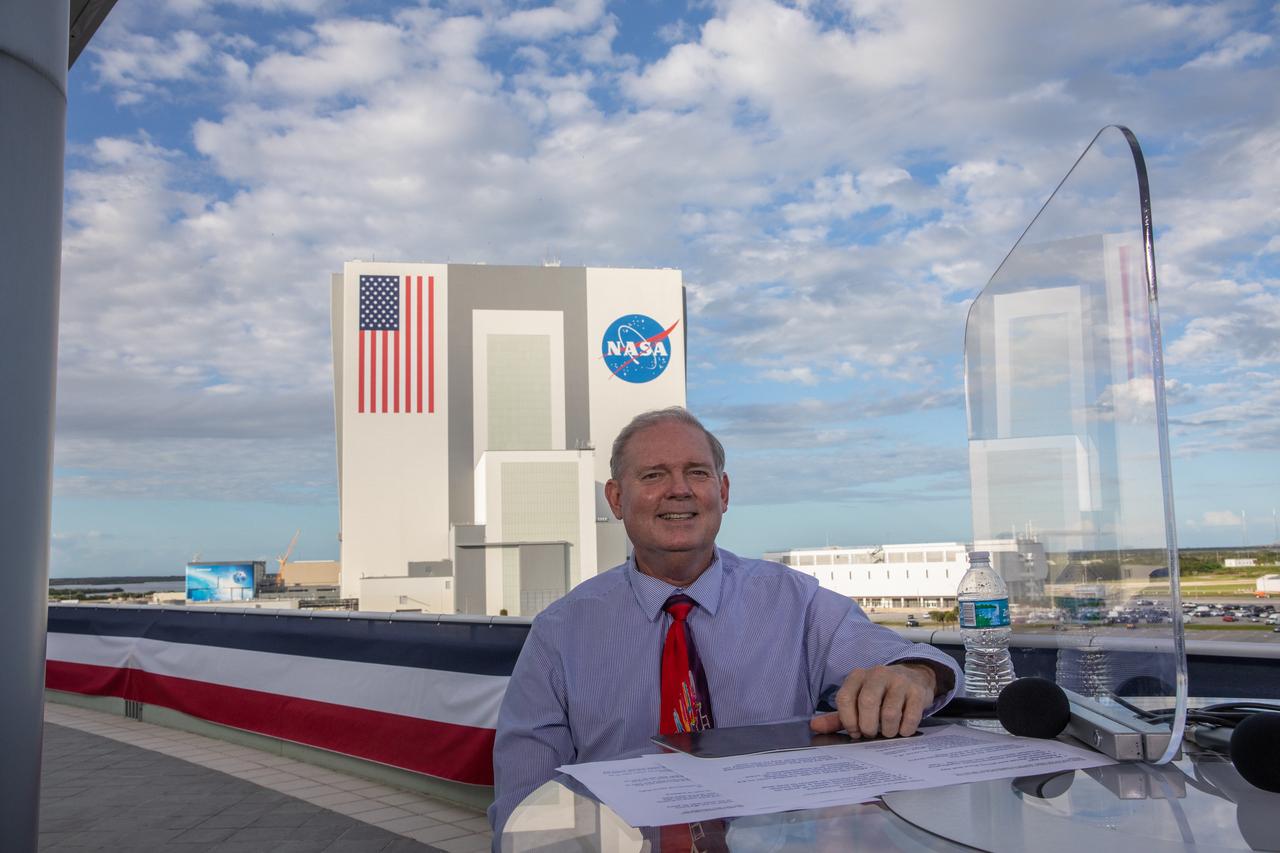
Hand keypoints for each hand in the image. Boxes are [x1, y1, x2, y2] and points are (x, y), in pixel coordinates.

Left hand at [809, 663, 937, 738]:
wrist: (914, 677)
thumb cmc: (880, 694)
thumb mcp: (857, 702)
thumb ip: (837, 716)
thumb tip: (814, 726)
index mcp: (858, 676)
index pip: (845, 697)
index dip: (848, 720)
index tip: (854, 732)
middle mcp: (877, 674)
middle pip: (867, 703)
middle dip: (868, 726)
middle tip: (871, 734)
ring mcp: (899, 681)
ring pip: (889, 713)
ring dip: (887, 730)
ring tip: (888, 732)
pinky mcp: (917, 691)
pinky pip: (910, 717)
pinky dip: (904, 730)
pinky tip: (902, 730)